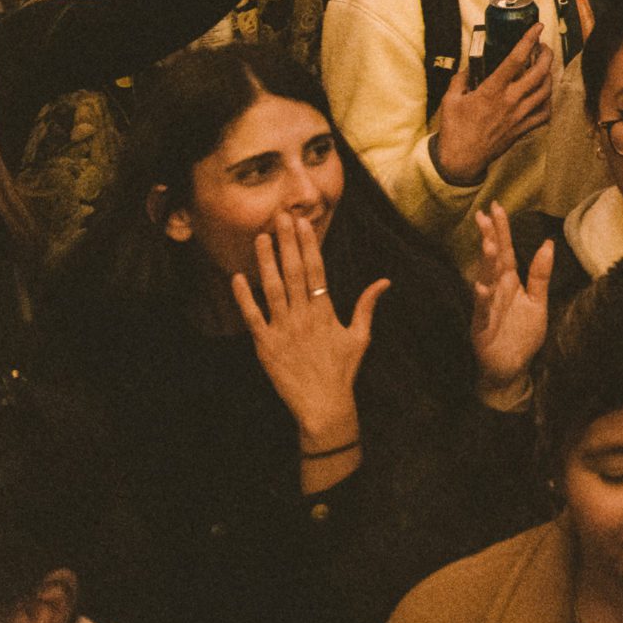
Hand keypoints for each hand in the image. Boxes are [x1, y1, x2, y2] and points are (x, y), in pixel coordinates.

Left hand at [231, 209, 386, 446]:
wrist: (323, 406)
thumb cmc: (343, 371)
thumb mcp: (360, 336)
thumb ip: (367, 306)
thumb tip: (384, 281)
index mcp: (325, 311)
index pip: (316, 269)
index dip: (309, 244)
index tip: (303, 222)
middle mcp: (303, 316)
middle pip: (294, 271)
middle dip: (287, 242)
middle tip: (281, 217)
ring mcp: (282, 330)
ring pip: (272, 289)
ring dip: (266, 262)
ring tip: (261, 238)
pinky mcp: (265, 346)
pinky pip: (252, 317)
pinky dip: (244, 298)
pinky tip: (238, 278)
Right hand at [430, 24, 551, 186]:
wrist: (461, 160)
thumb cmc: (454, 129)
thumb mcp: (450, 99)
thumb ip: (461, 78)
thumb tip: (470, 66)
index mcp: (492, 91)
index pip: (516, 59)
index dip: (529, 39)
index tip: (537, 27)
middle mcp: (510, 101)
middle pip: (540, 72)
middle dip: (546, 55)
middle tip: (543, 47)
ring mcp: (520, 116)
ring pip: (546, 91)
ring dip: (549, 75)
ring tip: (544, 68)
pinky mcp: (523, 129)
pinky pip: (545, 113)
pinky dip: (548, 101)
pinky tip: (543, 95)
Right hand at [468, 203, 552, 397]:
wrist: (512, 369)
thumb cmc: (522, 336)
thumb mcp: (538, 303)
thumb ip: (541, 275)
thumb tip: (548, 243)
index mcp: (510, 283)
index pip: (505, 251)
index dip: (501, 230)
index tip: (496, 207)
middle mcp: (496, 290)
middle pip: (493, 260)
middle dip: (489, 238)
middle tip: (484, 215)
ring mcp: (487, 307)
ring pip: (486, 280)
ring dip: (487, 263)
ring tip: (490, 245)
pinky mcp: (482, 326)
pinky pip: (482, 310)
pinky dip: (481, 298)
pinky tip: (481, 286)